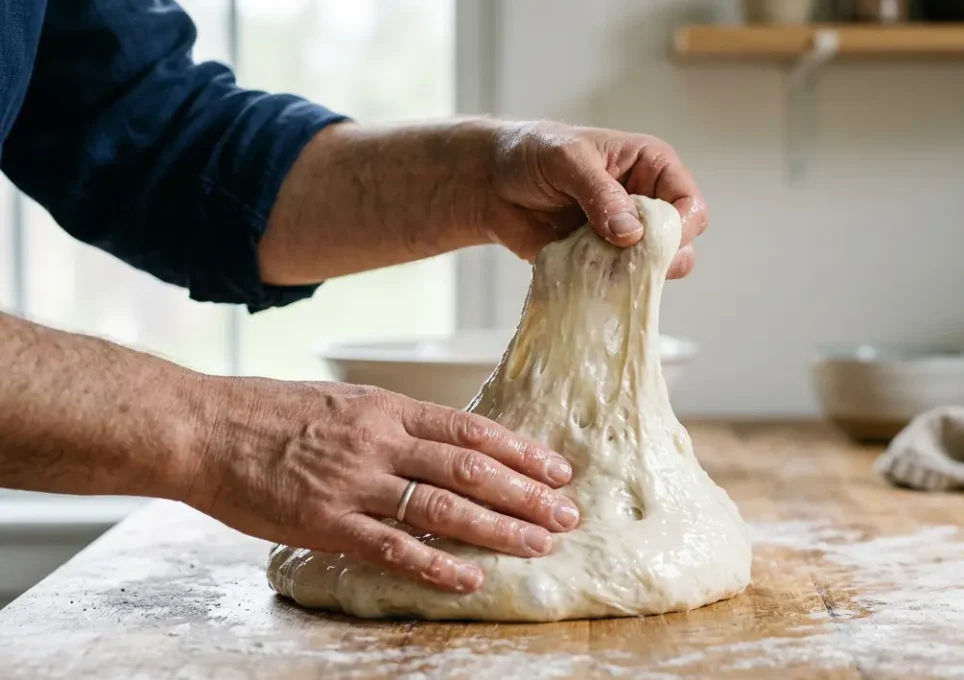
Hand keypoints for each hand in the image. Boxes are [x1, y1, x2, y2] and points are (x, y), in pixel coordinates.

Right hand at [185, 377, 578, 593]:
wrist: (203, 428)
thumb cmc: (269, 412)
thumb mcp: (343, 401)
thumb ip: (393, 422)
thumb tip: (444, 441)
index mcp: (387, 408)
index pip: (471, 430)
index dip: (521, 451)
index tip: (558, 469)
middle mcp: (380, 442)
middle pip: (472, 469)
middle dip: (527, 494)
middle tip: (568, 515)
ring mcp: (355, 484)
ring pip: (444, 507)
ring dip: (498, 528)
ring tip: (539, 545)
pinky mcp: (326, 523)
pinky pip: (393, 548)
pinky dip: (437, 565)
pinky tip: (471, 577)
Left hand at [481, 121, 708, 278]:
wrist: (490, 183)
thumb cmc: (531, 154)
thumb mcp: (566, 159)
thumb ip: (600, 192)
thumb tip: (631, 232)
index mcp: (652, 168)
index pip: (689, 204)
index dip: (679, 226)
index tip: (650, 240)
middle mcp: (648, 204)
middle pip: (681, 244)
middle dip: (658, 257)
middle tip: (621, 257)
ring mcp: (626, 238)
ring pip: (654, 270)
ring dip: (630, 274)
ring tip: (596, 264)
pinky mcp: (602, 263)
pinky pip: (619, 285)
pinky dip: (605, 287)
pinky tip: (582, 276)